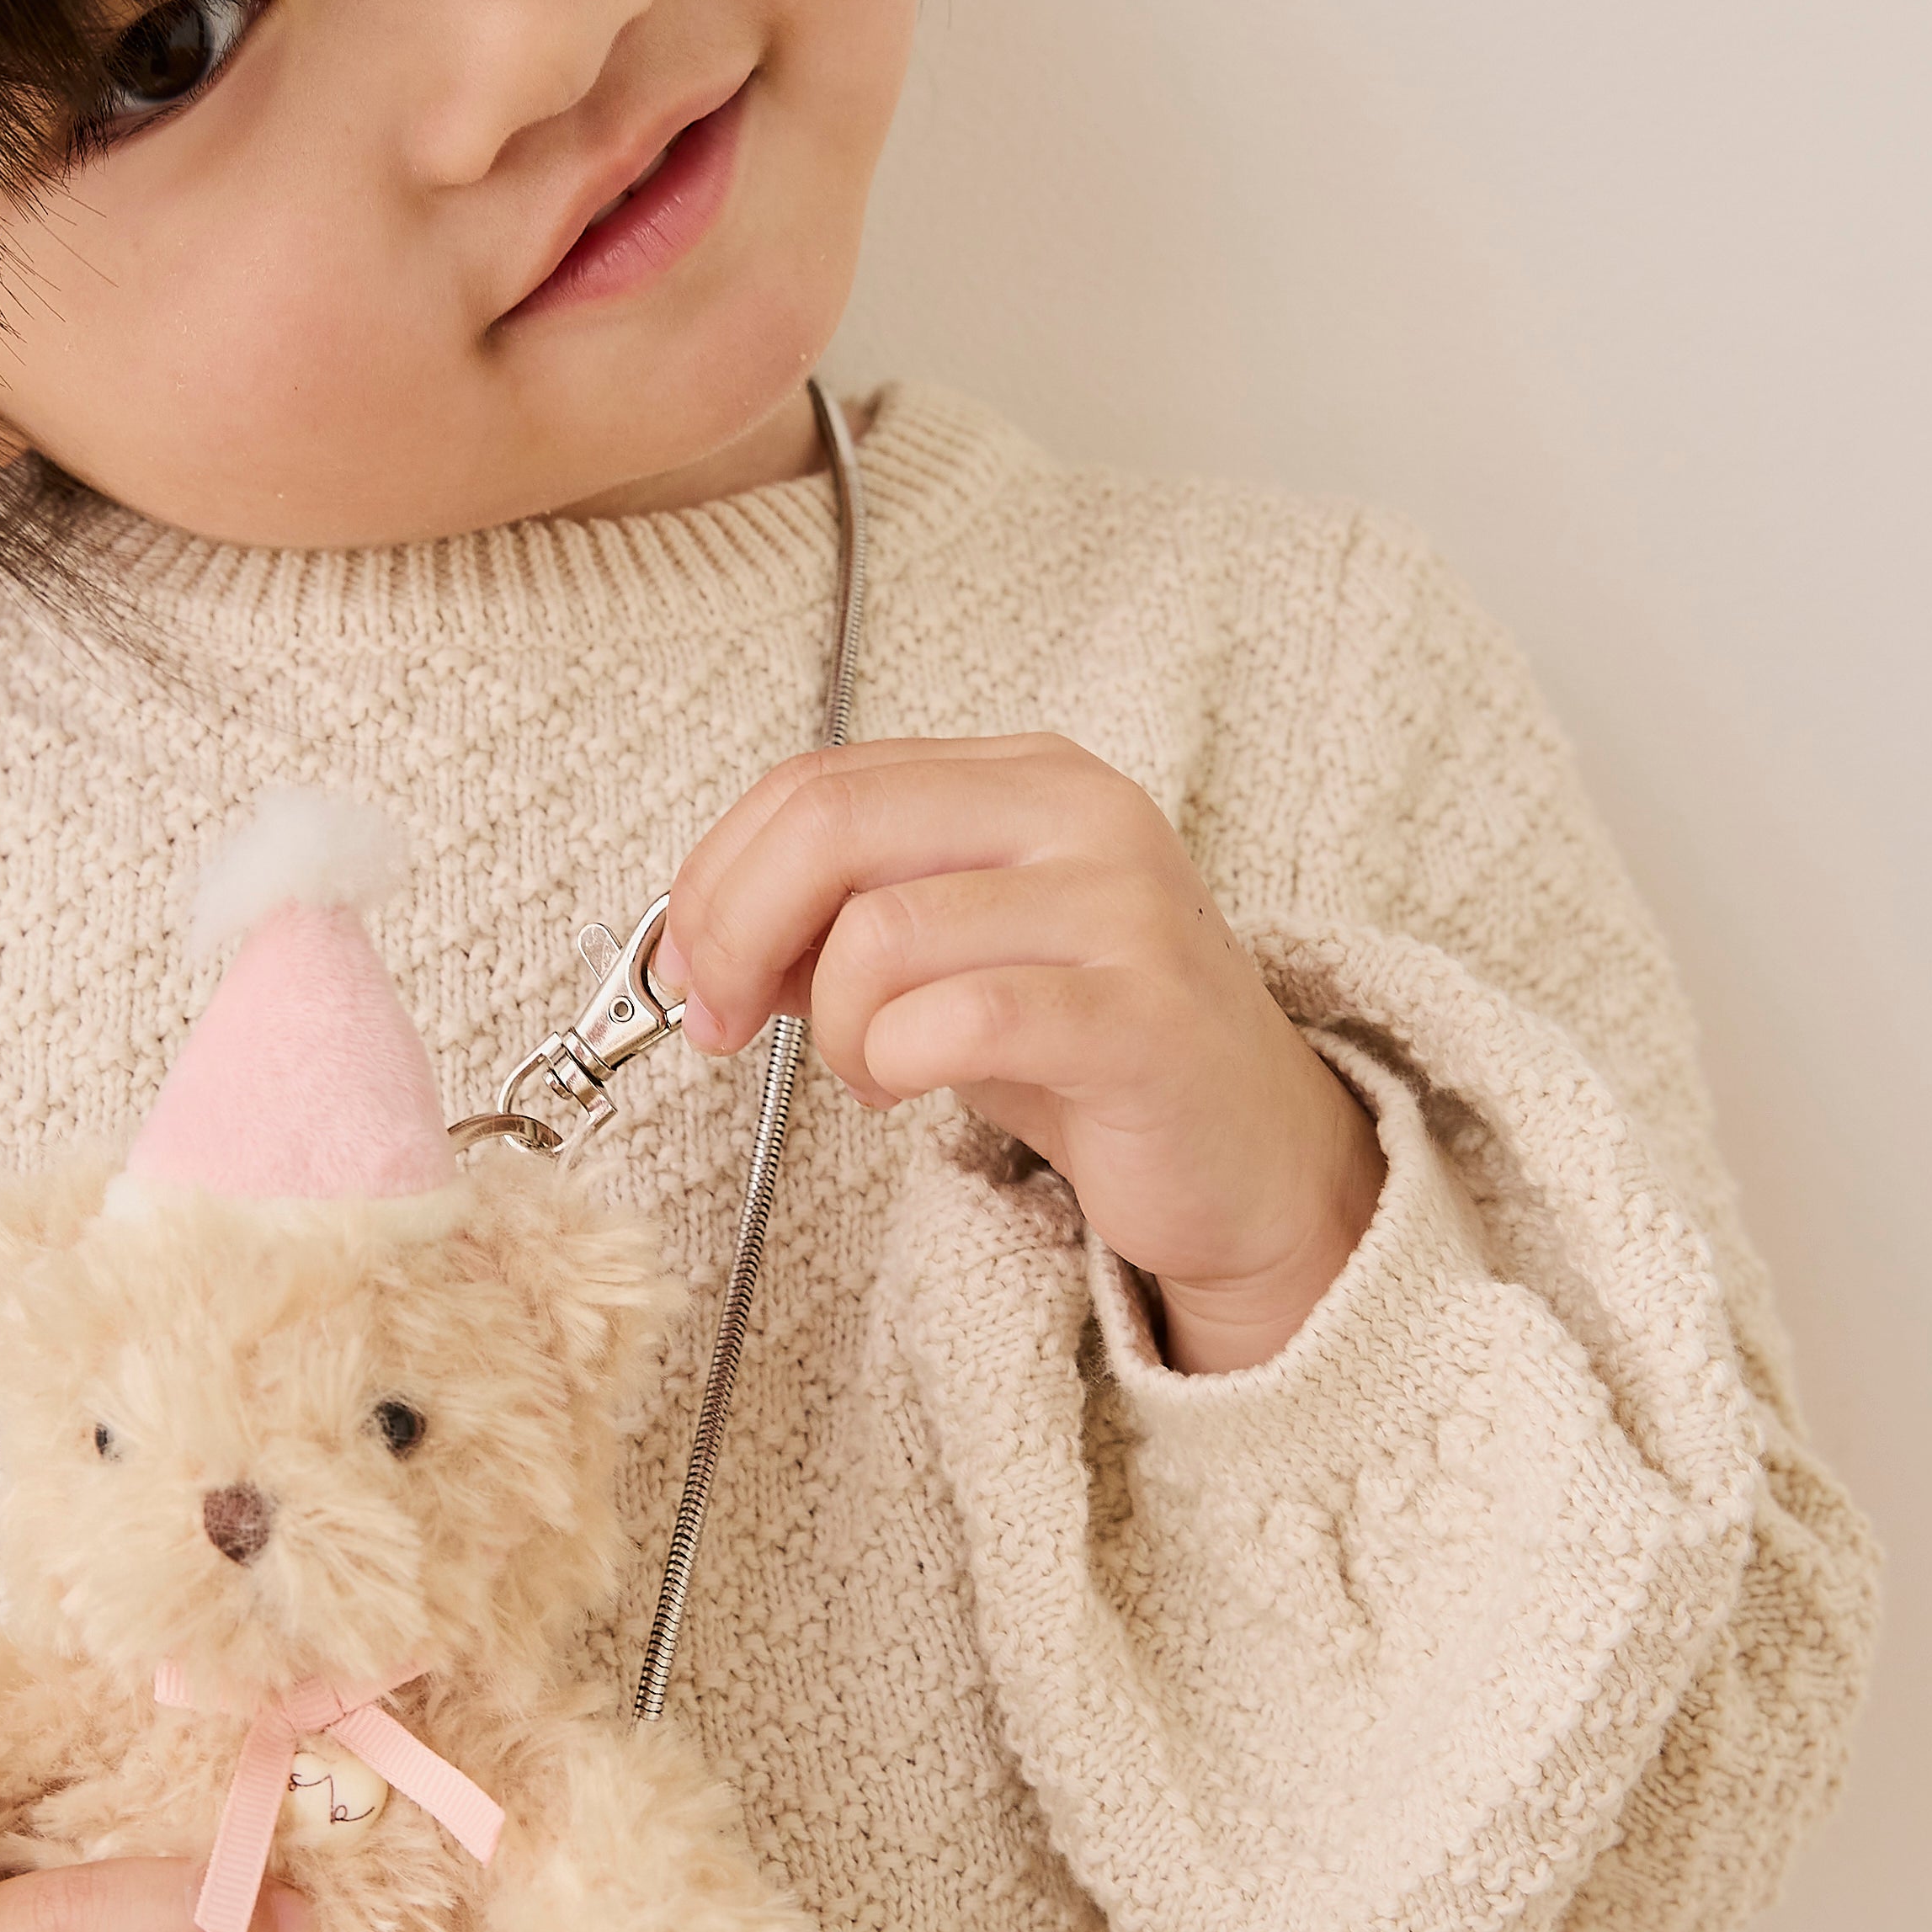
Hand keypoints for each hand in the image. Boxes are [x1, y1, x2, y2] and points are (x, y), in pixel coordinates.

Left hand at [657, 734, 1382, 1371]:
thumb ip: (833, 926)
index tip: (686, 968)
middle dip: (733, 935)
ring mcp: (1121, 905)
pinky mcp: (1140, 1013)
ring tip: (872, 1069)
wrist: (1245, 1155)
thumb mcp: (946, 962)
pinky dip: (893, 1064)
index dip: (716, 876)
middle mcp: (1079, 812)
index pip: (818, 780)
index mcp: (1025, 775)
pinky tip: (912, 1088)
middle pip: (831, 825)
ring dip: (832, 1028)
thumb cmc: (1085, 1051)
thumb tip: (699, 939)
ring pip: (880, 934)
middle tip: (720, 1023)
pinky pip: (959, 1020)